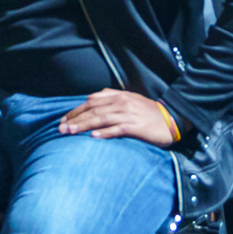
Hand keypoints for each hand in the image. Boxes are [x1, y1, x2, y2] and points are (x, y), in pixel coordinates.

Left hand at [59, 88, 177, 146]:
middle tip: (60, 129)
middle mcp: (121, 103)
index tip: (63, 120)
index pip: (91, 102)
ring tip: (70, 132)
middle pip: (93, 110)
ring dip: (83, 126)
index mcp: (119, 96)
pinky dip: (104, 133)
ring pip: (101, 119)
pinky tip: (93, 137)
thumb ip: (111, 97)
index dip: (76, 111)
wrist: (172, 119)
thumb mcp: (130, 100)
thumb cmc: (148, 112)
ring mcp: (128, 114)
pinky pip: (117, 130)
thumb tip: (91, 98)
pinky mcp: (135, 127)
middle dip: (75, 120)